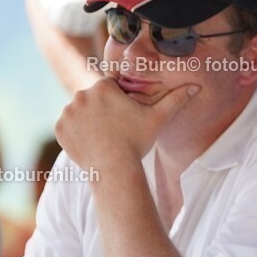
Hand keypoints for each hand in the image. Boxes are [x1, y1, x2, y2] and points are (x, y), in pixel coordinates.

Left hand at [55, 79, 199, 172]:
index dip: (118, 102)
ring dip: (88, 120)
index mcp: (103, 87)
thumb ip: (176, 99)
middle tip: (115, 129)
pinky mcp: (59, 129)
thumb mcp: (158, 118)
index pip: (109, 88)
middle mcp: (81, 95)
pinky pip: (68, 127)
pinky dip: (76, 133)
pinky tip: (91, 143)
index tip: (124, 117)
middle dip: (102, 110)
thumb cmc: (137, 142)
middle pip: (93, 99)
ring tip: (103, 137)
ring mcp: (67, 113)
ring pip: (79, 112)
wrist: (114, 169)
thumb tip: (196, 86)